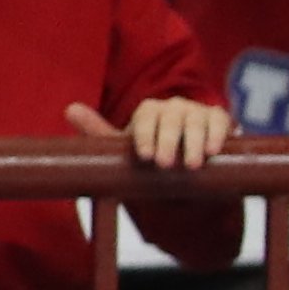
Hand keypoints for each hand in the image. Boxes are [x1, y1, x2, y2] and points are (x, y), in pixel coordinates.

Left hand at [72, 95, 234, 173]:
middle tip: (164, 165)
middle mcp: (173, 107)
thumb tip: (69, 109)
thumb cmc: (153, 166)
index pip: (146, 115)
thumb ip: (100, 133)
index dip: (145, 135)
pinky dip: (216, 135)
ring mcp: (198, 112)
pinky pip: (218, 121)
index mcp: (149, 112)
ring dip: (192, 142)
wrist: (189, 183)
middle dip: (167, 141)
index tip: (145, 157)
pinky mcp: (219, 121)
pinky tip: (212, 151)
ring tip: (190, 165)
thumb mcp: (125, 154)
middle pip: (170, 117)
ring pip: (195, 120)